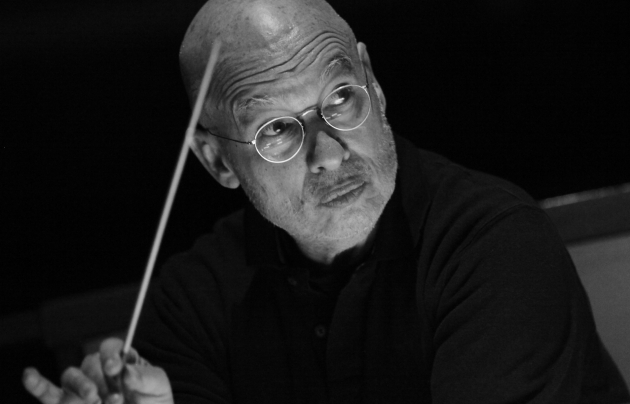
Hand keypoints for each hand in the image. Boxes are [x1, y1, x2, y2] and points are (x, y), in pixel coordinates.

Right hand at [23, 338, 172, 403]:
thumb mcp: (158, 388)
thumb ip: (146, 377)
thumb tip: (127, 371)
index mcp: (121, 361)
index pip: (110, 347)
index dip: (110, 354)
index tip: (115, 367)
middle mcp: (99, 372)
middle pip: (90, 362)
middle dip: (100, 378)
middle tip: (115, 396)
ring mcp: (82, 389)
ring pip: (71, 376)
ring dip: (81, 386)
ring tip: (96, 400)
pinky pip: (49, 394)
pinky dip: (38, 385)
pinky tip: (30, 375)